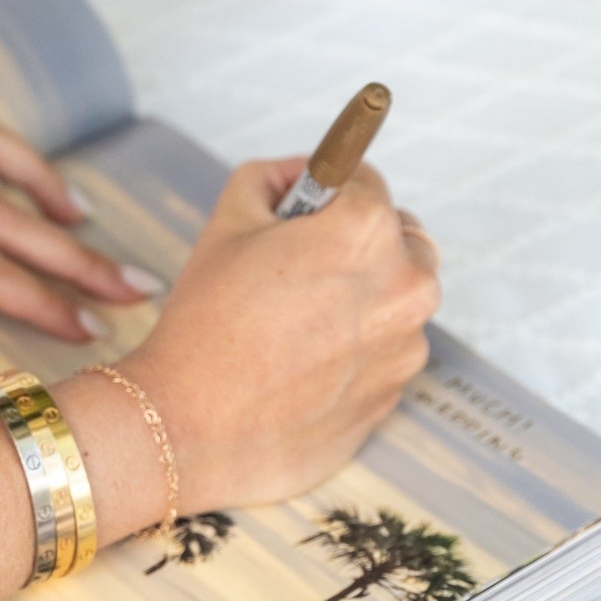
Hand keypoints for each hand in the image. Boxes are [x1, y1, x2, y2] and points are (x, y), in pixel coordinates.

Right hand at [122, 157, 440, 515]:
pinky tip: (303, 358)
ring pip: (394, 296)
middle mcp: (404, 285)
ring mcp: (406, 345)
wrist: (195, 426)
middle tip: (298, 264)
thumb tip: (298, 175)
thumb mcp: (226, 221)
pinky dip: (357, 344)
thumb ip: (271, 178)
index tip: (304, 208)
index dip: (326, 191)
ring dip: (361, 294)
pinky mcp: (396, 393)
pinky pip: (386, 347)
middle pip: (397, 237)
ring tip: (295, 319)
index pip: (365, 180)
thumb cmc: (208, 325)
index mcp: (366, 231)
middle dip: (356, 241)